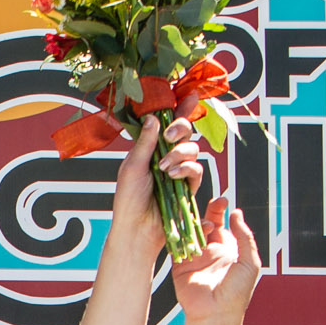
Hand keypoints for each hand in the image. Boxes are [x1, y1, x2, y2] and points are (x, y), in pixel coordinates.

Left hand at [107, 98, 206, 259]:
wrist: (136, 228)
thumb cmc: (128, 200)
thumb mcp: (132, 166)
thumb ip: (146, 143)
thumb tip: (155, 117)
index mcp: (150, 148)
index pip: (167, 123)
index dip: (179, 109)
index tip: (189, 96)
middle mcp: (166, 156)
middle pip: (184, 131)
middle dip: (181, 127)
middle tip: (169, 136)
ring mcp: (179, 170)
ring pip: (193, 148)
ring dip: (180, 153)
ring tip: (164, 169)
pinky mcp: (188, 186)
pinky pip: (197, 169)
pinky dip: (187, 169)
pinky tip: (174, 176)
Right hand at [171, 195, 260, 324]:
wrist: (215, 314)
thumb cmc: (237, 291)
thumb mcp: (249, 261)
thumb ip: (244, 236)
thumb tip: (236, 213)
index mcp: (227, 250)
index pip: (222, 224)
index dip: (220, 210)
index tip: (222, 200)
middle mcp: (209, 251)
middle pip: (204, 224)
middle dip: (207, 211)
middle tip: (211, 203)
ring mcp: (194, 257)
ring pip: (189, 232)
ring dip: (194, 223)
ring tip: (203, 223)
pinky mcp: (180, 265)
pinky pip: (176, 245)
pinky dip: (178, 234)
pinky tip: (183, 226)